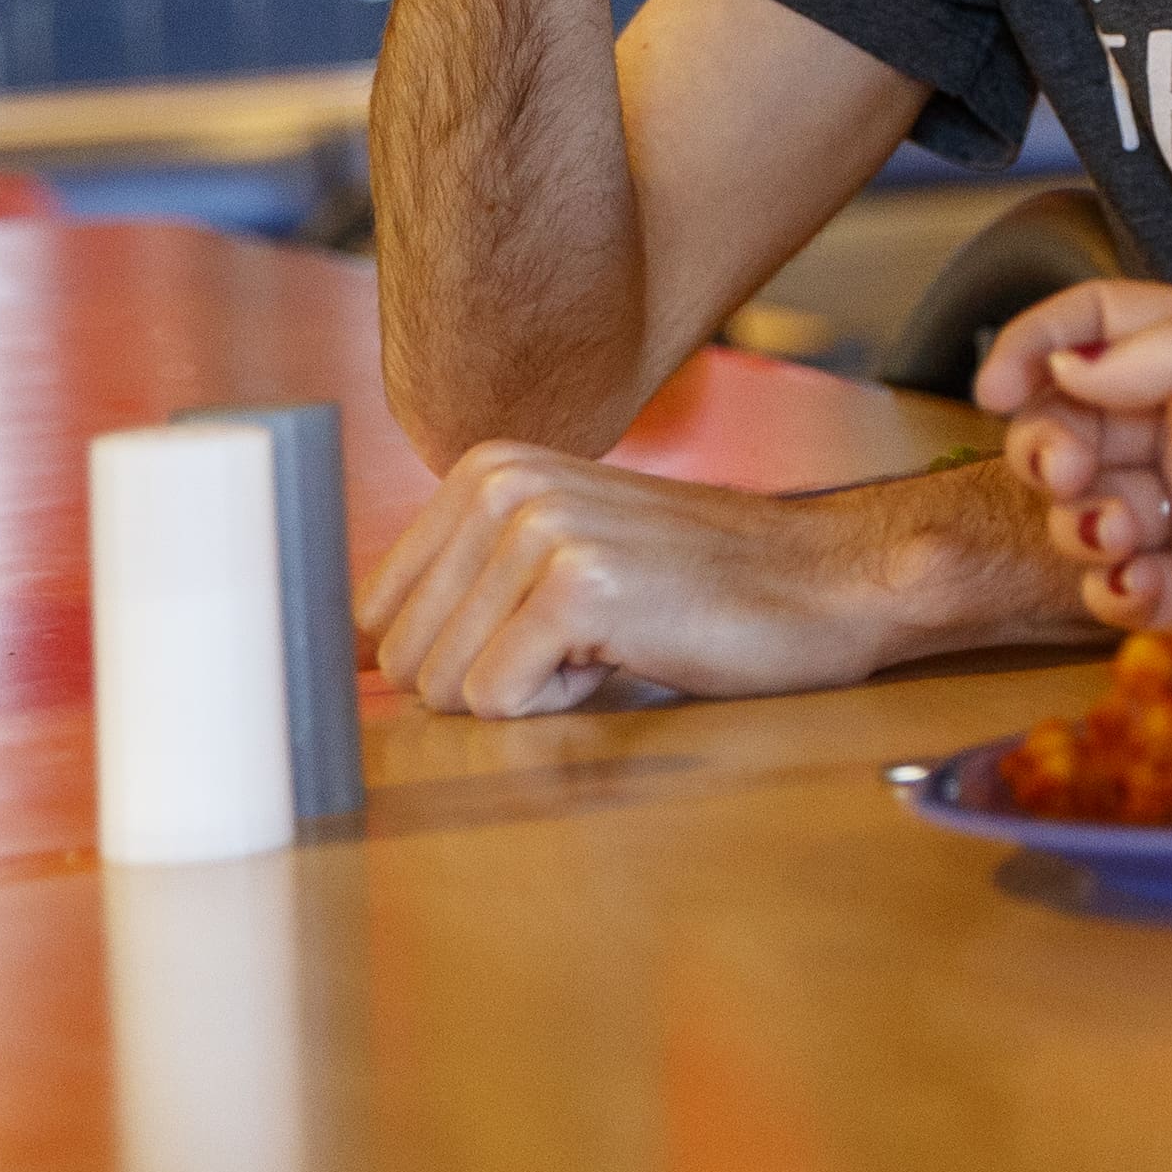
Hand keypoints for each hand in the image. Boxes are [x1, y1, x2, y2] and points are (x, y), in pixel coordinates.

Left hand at [358, 439, 907, 716]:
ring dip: (532, 688)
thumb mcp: (558, 556)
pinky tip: (629, 651)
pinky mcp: (578, 583)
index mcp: (486, 468)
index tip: (532, 636)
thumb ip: (460, 587)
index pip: (374, 614)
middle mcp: (501, 482)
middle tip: (587, 637)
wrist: (823, 583)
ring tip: (610, 639)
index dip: (448, 656)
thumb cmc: (695, 587)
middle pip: (403, 657)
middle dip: (491, 676)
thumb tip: (348, 656)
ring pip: (445, 684)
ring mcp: (539, 527)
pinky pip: (501, 699)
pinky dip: (565, 702)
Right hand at [978, 278, 1171, 659]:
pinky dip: (1115, 592)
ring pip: (1093, 514)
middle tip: (1073, 475)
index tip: (995, 387)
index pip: (1099, 330)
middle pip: (1076, 428)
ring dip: (1082, 525)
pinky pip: (1132, 592)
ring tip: (1124, 534)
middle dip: (1050, 450)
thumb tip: (1065, 366)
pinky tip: (1142, 587)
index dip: (1037, 347)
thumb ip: (1169, 353)